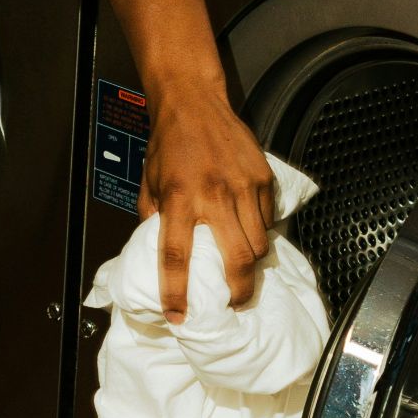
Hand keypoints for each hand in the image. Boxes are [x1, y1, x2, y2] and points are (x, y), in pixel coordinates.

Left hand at [138, 87, 275, 322]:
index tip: (177, 316)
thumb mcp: (149, 184)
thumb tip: (158, 252)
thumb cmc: (167, 144)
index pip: (175, 256)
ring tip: (241, 269)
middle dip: (238, 291)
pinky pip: (268, 218)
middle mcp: (213, 195)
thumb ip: (154, 219)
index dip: (176, 292)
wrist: (193, 101)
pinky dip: (260, 231)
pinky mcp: (262, 177)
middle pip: (237, 259)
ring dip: (251, 264)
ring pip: (258, 244)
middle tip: (234, 303)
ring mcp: (243, 186)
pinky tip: (248, 230)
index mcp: (177, 198)